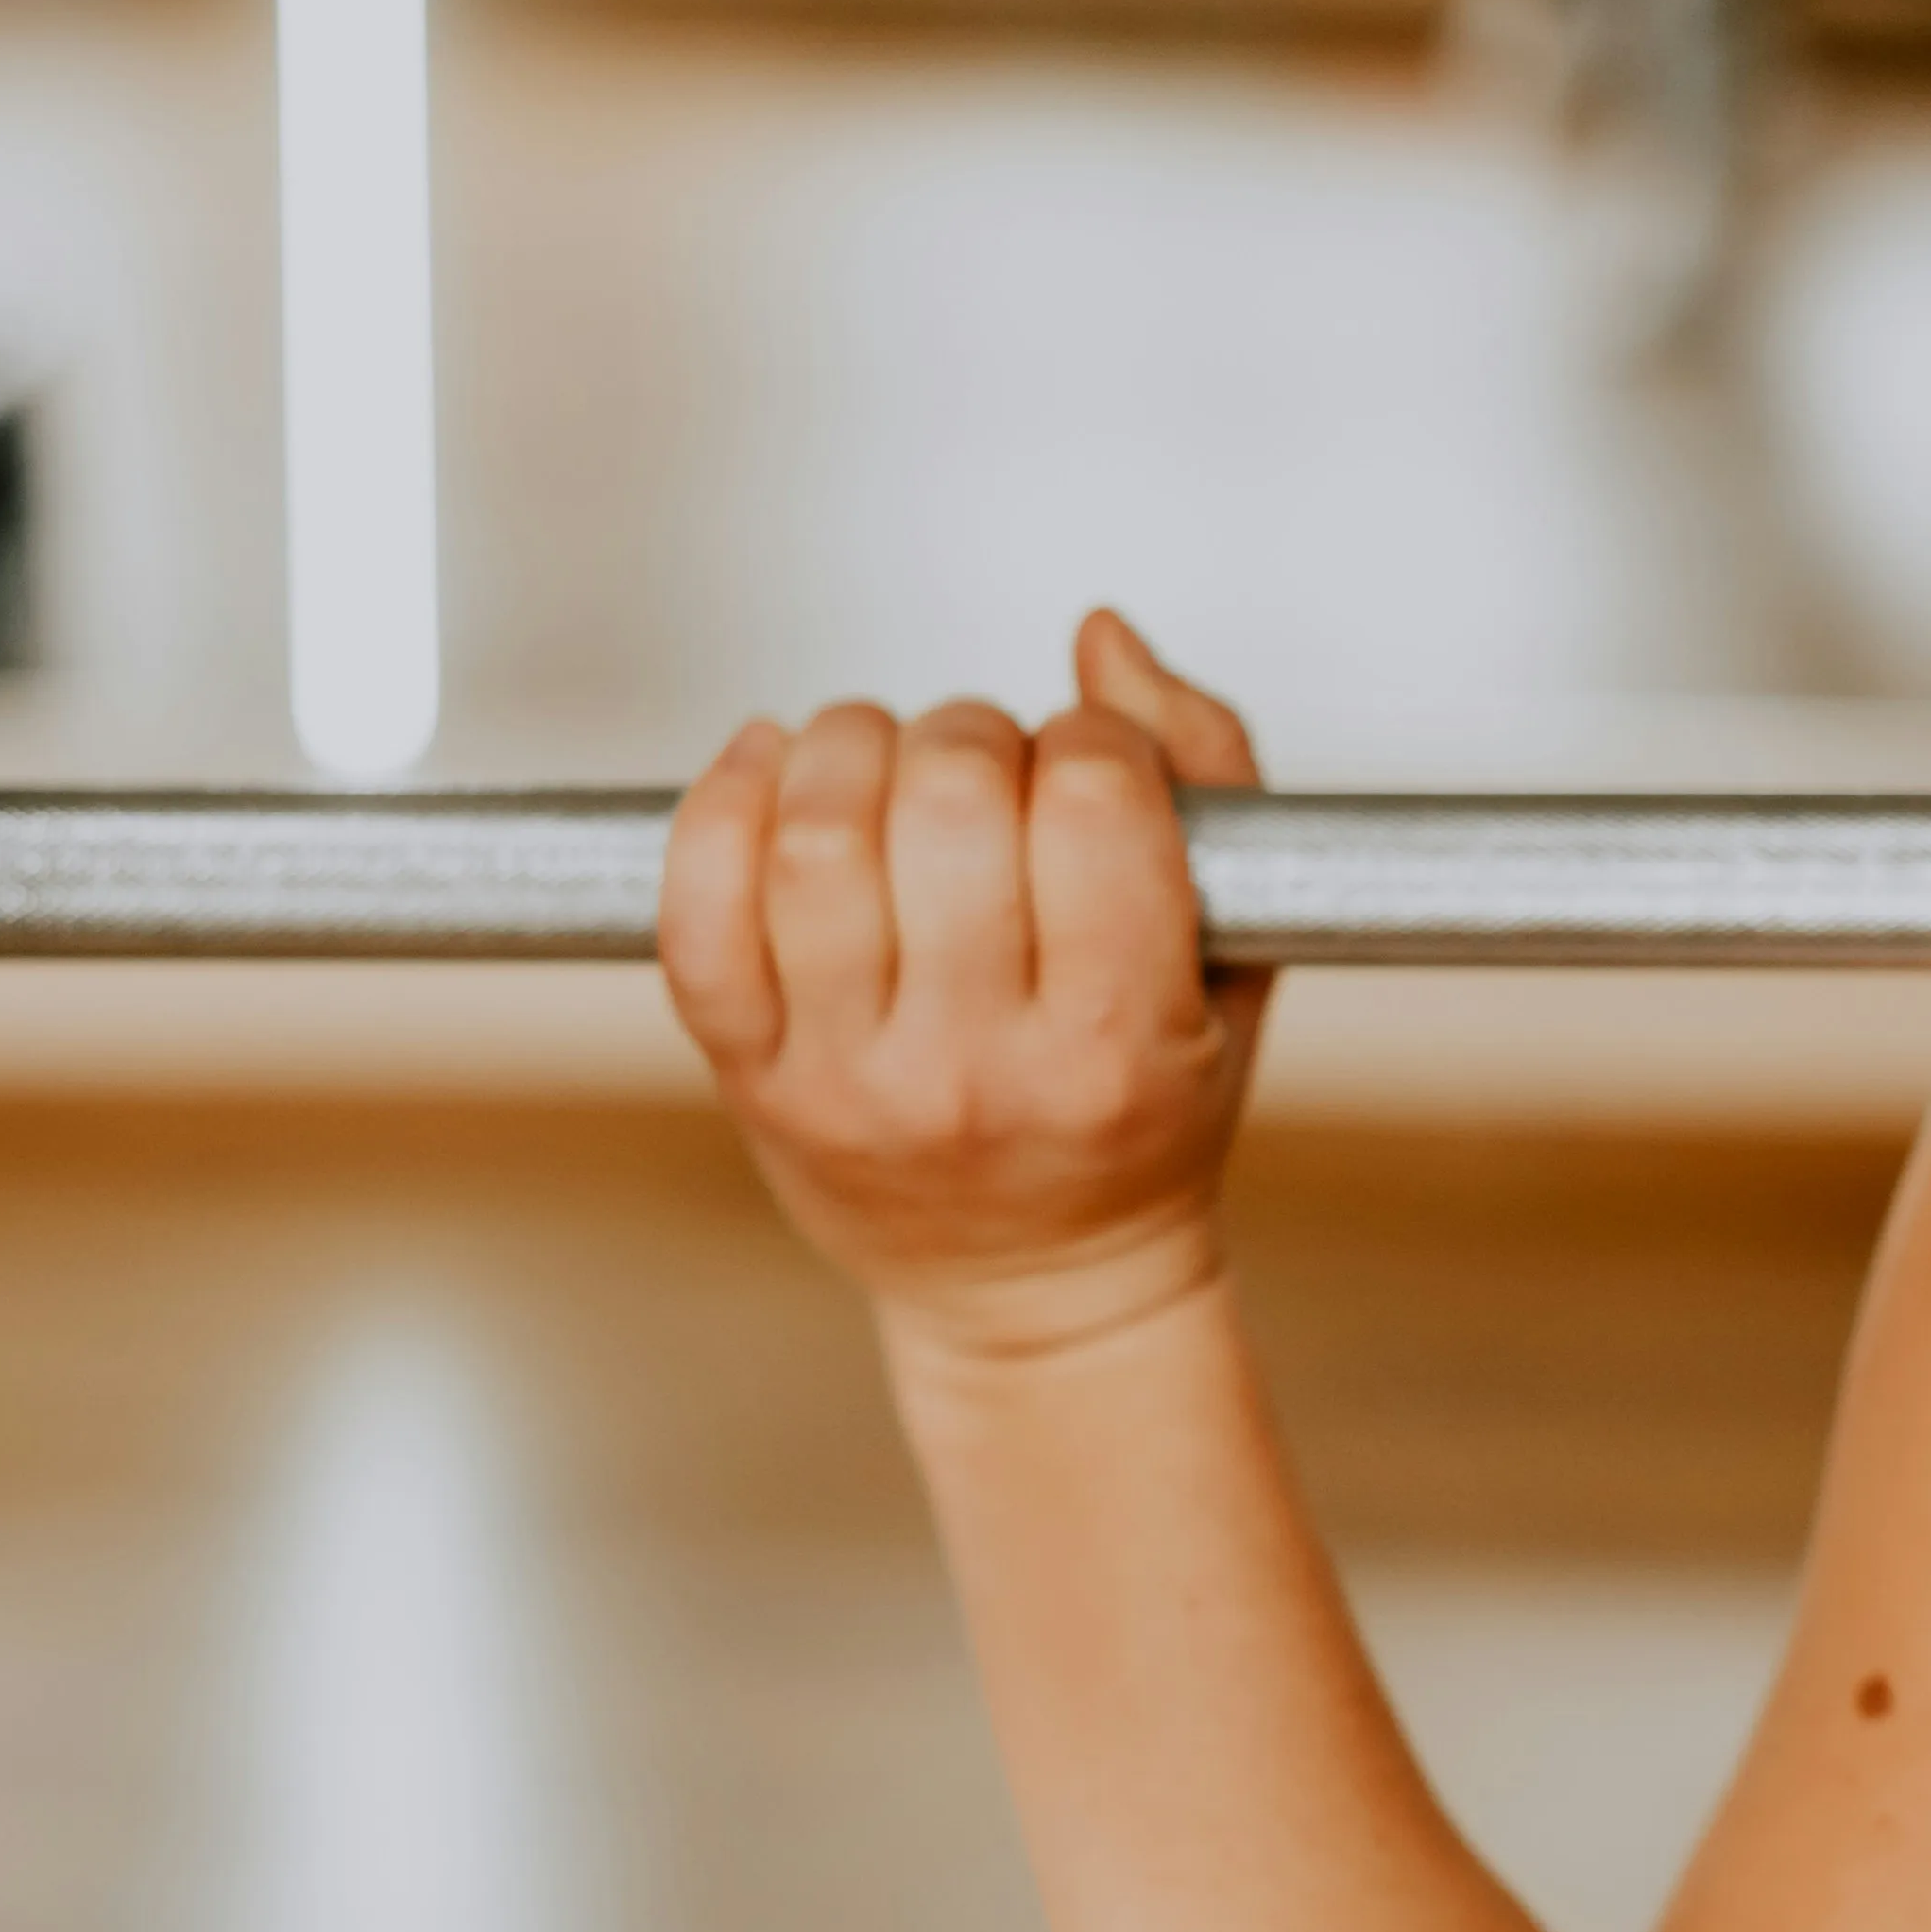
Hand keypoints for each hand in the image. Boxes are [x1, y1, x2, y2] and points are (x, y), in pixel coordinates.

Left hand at [661, 611, 1274, 1360]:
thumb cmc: (1145, 1113)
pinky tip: (771, 771)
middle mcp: (976, 1071)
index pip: (1093, 798)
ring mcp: (850, 1079)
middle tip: (983, 773)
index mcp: (1117, 1046)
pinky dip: (719, 805)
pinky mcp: (751, 1079)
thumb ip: (1207, 779)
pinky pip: (696, 911)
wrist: (1036, 1291)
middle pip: (945, 799)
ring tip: (882, 765)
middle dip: (969, 735)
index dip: (1090, 739)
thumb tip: (1099, 639)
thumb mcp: (1234, 968)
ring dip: (847, 747)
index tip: (1090, 768)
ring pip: (813, 837)